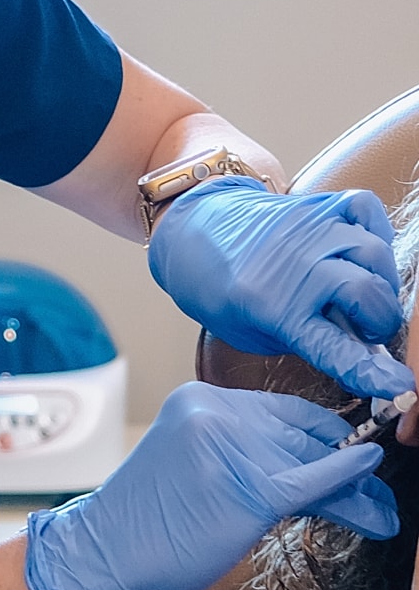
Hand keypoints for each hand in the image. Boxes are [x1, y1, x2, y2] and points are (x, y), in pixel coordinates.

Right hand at [25, 381, 397, 589]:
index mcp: (198, 400)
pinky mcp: (245, 488)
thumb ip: (244, 457)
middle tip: (379, 492)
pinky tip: (371, 479)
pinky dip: (349, 481)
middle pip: (303, 436)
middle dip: (348, 466)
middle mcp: (215, 412)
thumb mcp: (194, 472)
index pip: (283, 409)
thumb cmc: (143, 525)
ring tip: (385, 513)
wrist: (101, 556)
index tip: (356, 456)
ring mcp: (230, 446)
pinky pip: (313, 484)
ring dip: (357, 489)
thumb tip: (317, 469)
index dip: (326, 434)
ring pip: (314, 462)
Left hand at [148, 176, 412, 398]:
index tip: (399, 385)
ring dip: (382, 283)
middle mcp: (294, 266)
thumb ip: (307, 341)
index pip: (333, 346)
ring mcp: (308, 230)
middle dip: (381, 322)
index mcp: (272, 309)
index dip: (372, 371)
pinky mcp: (316, 204)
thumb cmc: (219, 293)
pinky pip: (366, 210)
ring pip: (374, 254)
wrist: (192, 235)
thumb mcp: (253, 334)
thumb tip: (365, 350)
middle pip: (365, 293)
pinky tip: (362, 256)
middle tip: (370, 330)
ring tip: (365, 296)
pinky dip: (376, 233)